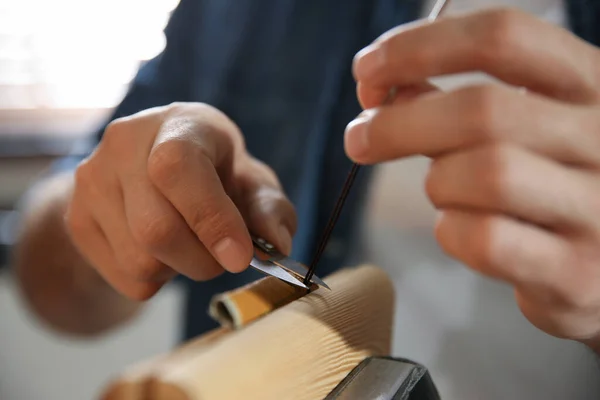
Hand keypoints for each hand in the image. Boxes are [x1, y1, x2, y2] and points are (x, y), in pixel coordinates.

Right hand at [66, 103, 295, 299]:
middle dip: (204, 261)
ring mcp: (92, 180)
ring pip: (140, 261)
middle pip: (155, 229)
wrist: (153, 170)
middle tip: (225, 257)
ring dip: (180, 270)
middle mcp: (125, 144)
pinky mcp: (77, 217)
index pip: (177, 169)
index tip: (241, 256)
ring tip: (191, 243)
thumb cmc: (216, 173)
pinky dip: (157, 279)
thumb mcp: (253, 183)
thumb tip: (275, 245)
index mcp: (179, 123)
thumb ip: (270, 210)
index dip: (210, 218)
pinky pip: (125, 278)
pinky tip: (164, 250)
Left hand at [347, 8, 599, 348]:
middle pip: (481, 111)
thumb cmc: (549, 182)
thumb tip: (382, 87)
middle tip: (359, 137)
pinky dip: (452, 232)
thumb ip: (454, 102)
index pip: (503, 38)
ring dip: (436, 184)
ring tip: (442, 191)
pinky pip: (484, 240)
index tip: (368, 68)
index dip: (420, 46)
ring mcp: (599, 209)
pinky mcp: (577, 272)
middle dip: (398, 124)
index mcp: (592, 85)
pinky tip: (461, 230)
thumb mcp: (521, 126)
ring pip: (483, 176)